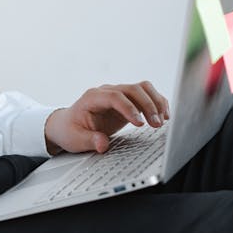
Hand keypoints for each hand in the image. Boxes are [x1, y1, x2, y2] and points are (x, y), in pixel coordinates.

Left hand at [44, 81, 169, 155]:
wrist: (68, 124)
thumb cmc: (71, 130)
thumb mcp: (75, 139)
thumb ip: (89, 140)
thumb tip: (103, 144)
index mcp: (92, 98)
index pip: (114, 96)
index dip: (128, 108)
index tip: (139, 124)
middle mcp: (107, 92)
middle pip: (132, 89)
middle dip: (147, 105)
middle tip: (156, 124)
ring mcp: (118, 94)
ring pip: (142, 88)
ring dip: (155, 102)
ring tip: (163, 121)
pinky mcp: (128, 101)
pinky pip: (146, 95)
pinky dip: (157, 103)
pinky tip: (164, 116)